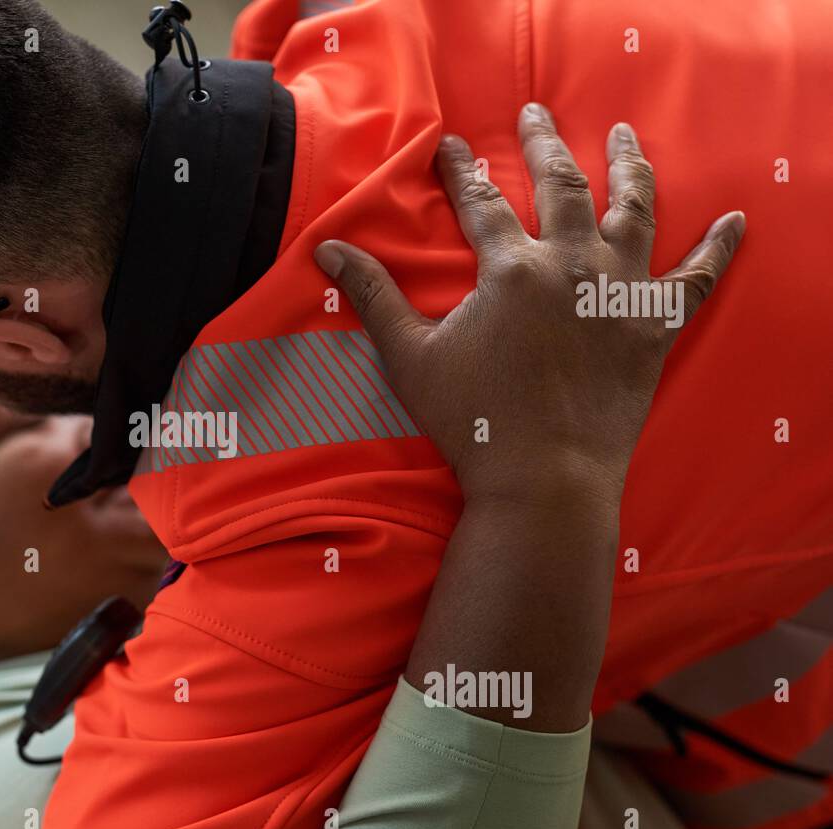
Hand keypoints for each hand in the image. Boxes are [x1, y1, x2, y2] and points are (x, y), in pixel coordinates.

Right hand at [315, 102, 744, 508]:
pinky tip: (736, 220)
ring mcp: (620, 292)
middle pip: (562, 185)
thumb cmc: (472, 423)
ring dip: (630, 166)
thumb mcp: (410, 358)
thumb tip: (326, 250)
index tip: (450, 144)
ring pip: (634, 209)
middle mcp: (572, 265)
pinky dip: (718, 248)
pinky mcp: (654, 327)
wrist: (546, 481)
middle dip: (544, 144)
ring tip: (626, 134)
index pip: (481, 201)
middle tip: (534, 114)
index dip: (461, 169)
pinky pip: (697, 278)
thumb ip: (373, 296)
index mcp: (512, 270)